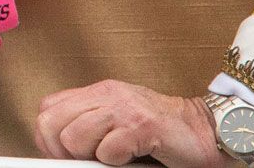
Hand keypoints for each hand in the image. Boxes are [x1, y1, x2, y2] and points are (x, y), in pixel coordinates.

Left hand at [34, 81, 225, 164]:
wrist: (206, 132)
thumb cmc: (162, 134)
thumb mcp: (116, 122)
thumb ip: (88, 125)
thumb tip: (56, 149)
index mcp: (97, 93)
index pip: (47, 110)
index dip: (48, 138)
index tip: (66, 156)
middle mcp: (107, 95)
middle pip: (52, 123)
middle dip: (64, 150)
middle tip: (89, 159)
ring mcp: (124, 108)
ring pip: (74, 137)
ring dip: (91, 156)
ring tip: (114, 156)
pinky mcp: (142, 125)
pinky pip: (108, 150)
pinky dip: (116, 161)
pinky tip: (133, 156)